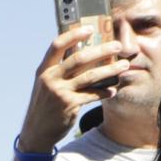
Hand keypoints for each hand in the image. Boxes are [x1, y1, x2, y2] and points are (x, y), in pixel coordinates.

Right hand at [20, 27, 129, 151]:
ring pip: (90, 76)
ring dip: (110, 70)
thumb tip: (80, 49)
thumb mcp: (46, 84)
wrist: (36, 131)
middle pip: (79, 58)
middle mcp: (49, 78)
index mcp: (43, 70)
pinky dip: (104, 92)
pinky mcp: (68, 105)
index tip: (90, 28)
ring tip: (124, 65)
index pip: (57, 45)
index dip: (73, 35)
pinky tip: (112, 91)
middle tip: (117, 46)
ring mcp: (59, 92)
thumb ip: (60, 68)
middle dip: (101, 50)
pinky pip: (92, 94)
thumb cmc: (46, 104)